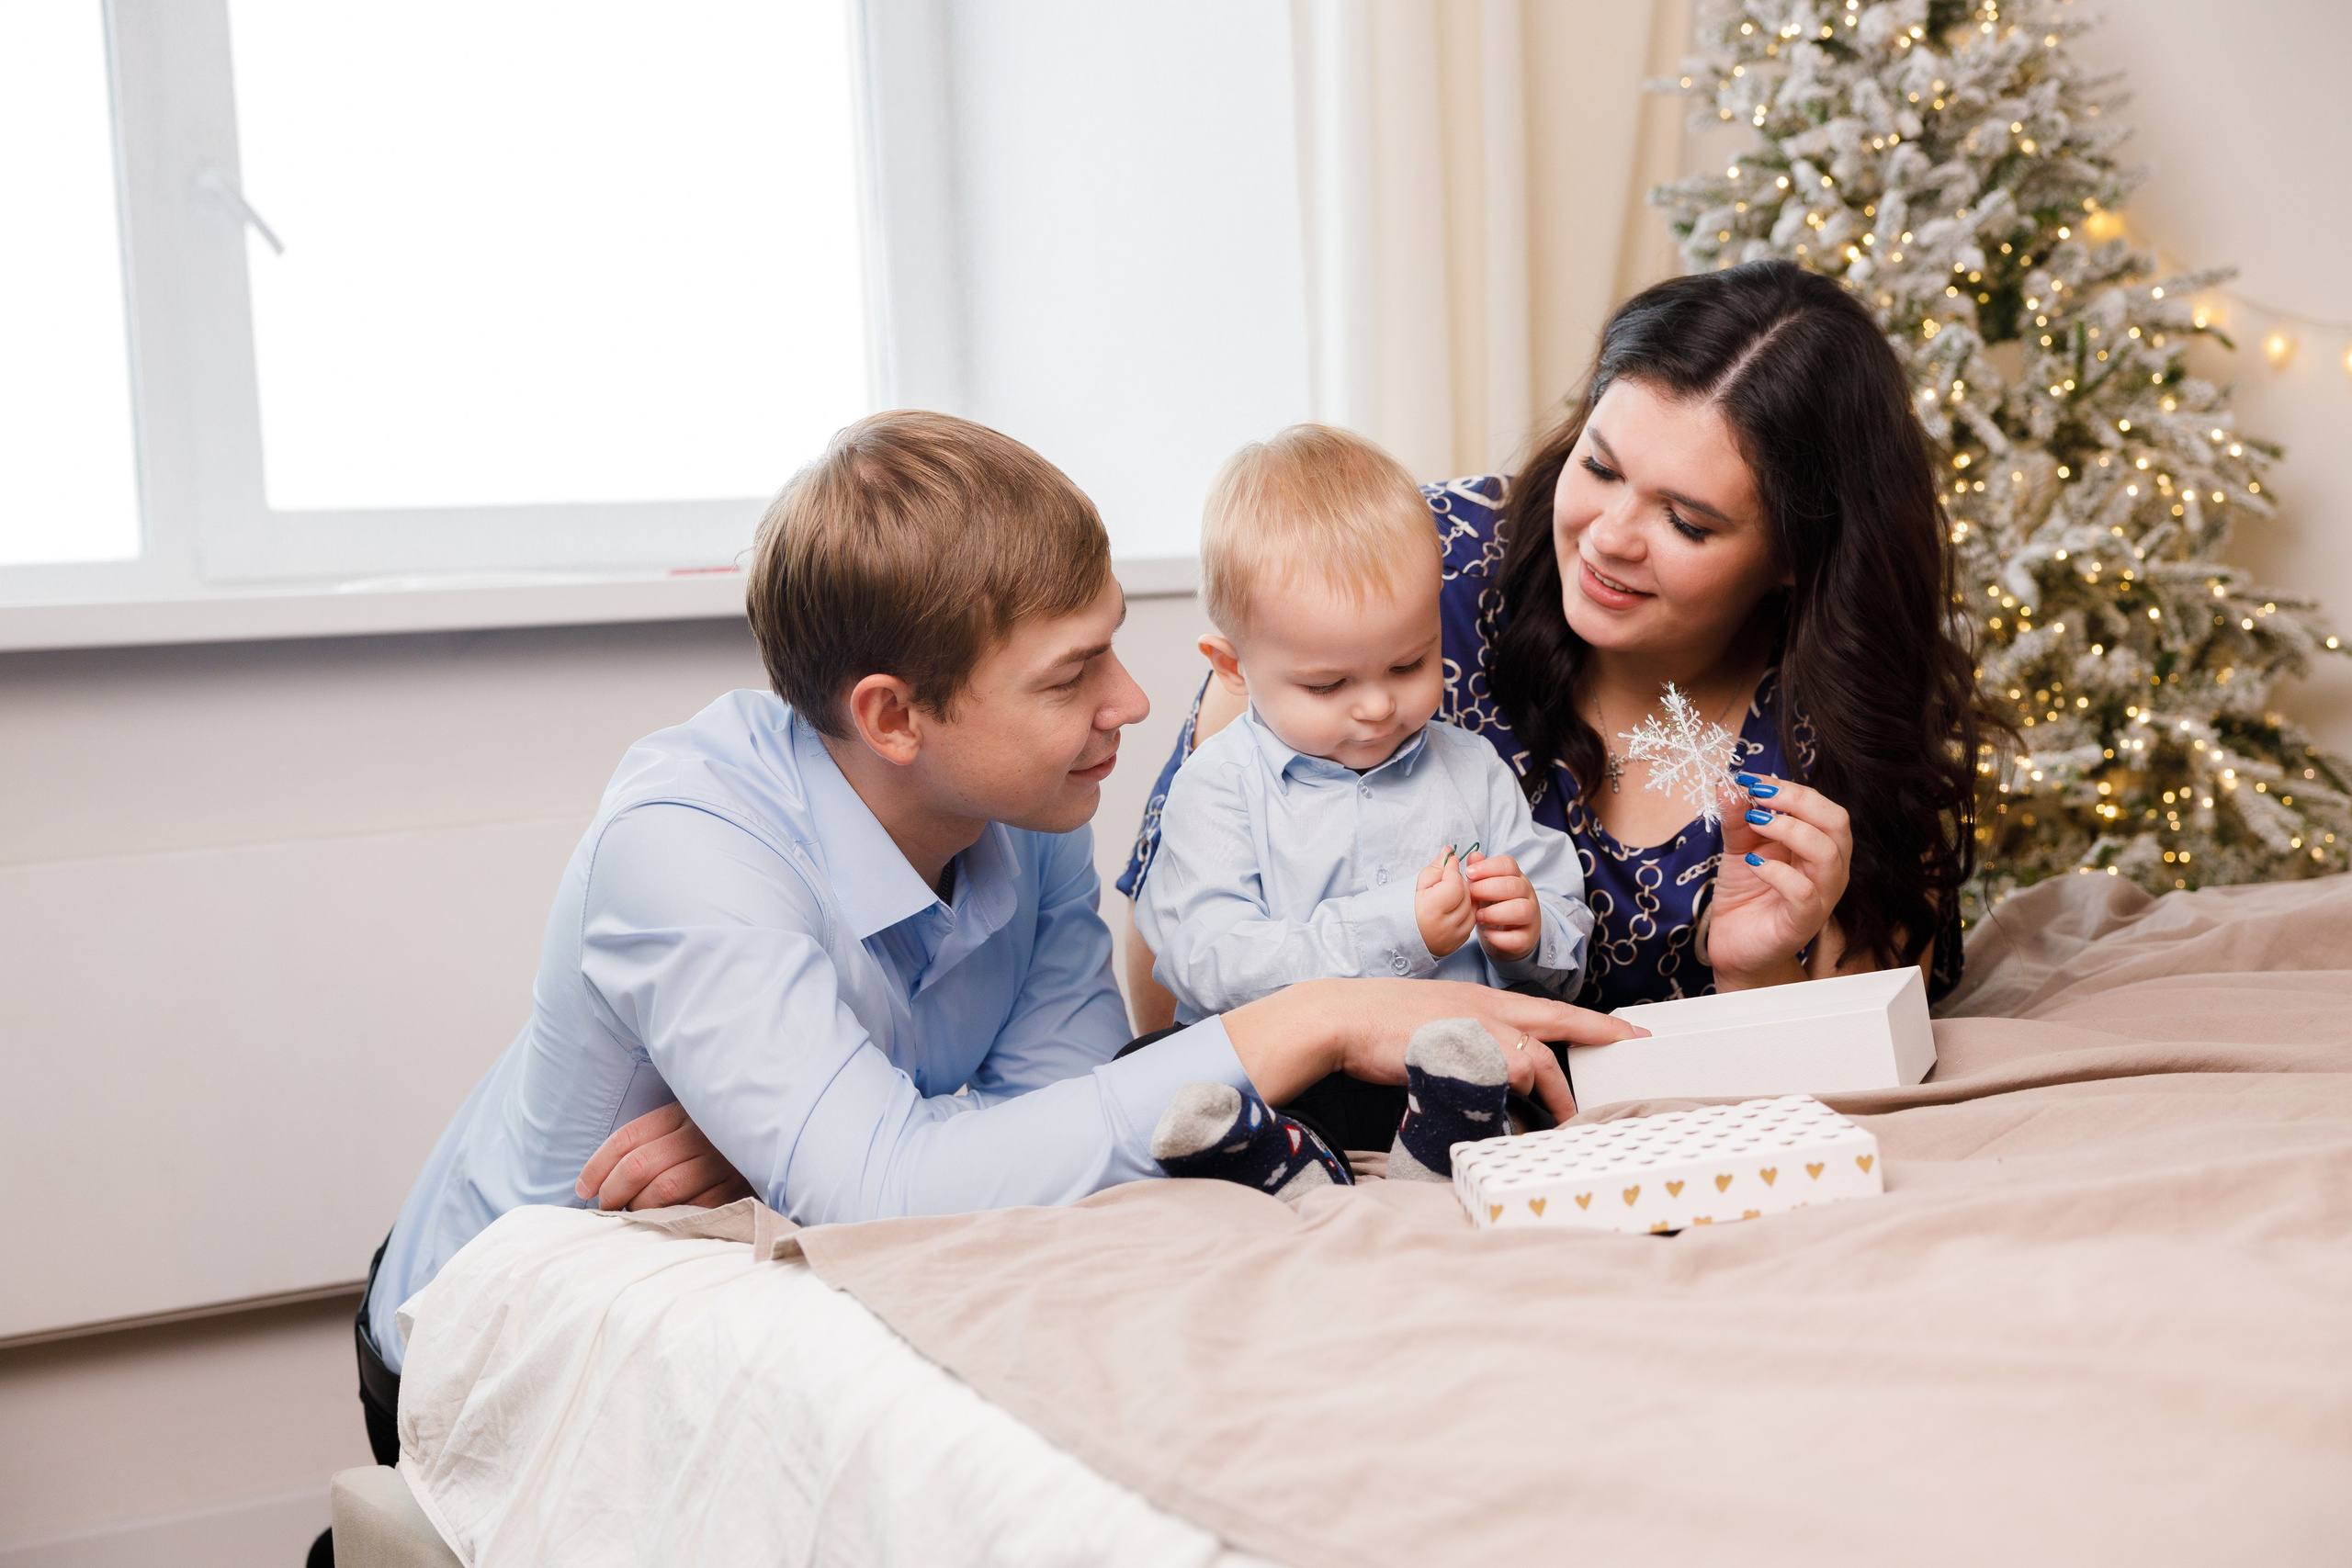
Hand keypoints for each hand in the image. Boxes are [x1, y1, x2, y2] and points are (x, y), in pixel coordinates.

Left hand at [574, 1102, 755, 1211]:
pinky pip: (694, 1209)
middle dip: (613, 1192)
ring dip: (639, 1209)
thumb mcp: (686, 1123)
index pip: (627, 1139)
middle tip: (607, 1207)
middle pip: (639, 1165)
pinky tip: (662, 1222)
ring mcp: (722, 1162)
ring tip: (632, 1215)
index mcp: (682, 1112)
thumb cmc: (716, 1138)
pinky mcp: (738, 1188)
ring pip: (664, 1191)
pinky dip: (671, 1220)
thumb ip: (651, 1140)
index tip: (583, 1189)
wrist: (780, 1134)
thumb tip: (595, 1181)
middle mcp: (701, 1134)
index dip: (597, 1166)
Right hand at [1222, 977, 1644, 1124]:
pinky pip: (1499, 1084)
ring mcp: (1474, 1030)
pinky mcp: (1460, 1054)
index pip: (1551, 1008)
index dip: (1594, 1021)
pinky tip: (1508, 1118)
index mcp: (1483, 998)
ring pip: (1530, 1062)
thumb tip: (1494, 1069)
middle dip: (1596, 1044)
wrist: (1342, 1017)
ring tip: (1562, 1119)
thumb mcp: (1437, 1018)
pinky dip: (1509, 1104)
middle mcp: (1486, 1008)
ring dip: (1549, 1094)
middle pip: (1554, 1029)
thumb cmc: (1380, 1021)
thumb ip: (1471, 1037)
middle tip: (1626, 1062)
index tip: (1629, 1031)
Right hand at [1415, 848, 1476, 957]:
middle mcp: (1445, 927)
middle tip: (1446, 878)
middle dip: (1459, 882)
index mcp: (1431, 911)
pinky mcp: (1459, 943)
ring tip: (1449, 893)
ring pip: (1472, 907)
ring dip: (1465, 896)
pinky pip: (1471, 920)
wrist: (1400, 937)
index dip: (1453, 870)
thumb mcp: (1417, 885)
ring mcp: (1453, 937)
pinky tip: (1453, 906)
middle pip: (1465, 895)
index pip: (1454, 885)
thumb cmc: (1405, 909)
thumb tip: (1450, 852)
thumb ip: (1436, 868)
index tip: (1450, 861)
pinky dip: (1466, 910)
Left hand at [1463, 851, 1539, 961]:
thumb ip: (1480, 871)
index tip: (1468, 873)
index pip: (1508, 864)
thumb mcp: (1487, 886)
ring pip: (1522, 910)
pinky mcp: (1527, 938)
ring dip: (1496, 912)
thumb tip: (1473, 855)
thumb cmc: (1495, 905)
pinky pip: (1519, 938)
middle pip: (1514, 885)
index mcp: (1515, 877)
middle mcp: (1526, 894)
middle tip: (1470, 895)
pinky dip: (1501, 937)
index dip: (1487, 867)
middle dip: (1488, 889)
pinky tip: (1487, 934)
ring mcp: (1530, 917)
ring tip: (1478, 916)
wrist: (1510, 934)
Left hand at [1708, 771, 1851, 986]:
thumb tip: (1727, 784)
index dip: (1788, 787)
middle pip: (1836, 821)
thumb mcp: (1739, 846)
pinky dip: (1777, 872)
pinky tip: (1753, 863)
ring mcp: (1821, 895)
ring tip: (1754, 823)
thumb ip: (1737, 817)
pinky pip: (1803, 892)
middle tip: (1758, 795)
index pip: (1820, 805)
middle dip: (1797, 800)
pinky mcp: (1804, 921)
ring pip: (1826, 853)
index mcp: (1819, 843)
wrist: (1736, 942)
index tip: (1750, 780)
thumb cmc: (1747, 892)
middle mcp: (1829, 867)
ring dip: (1788, 829)